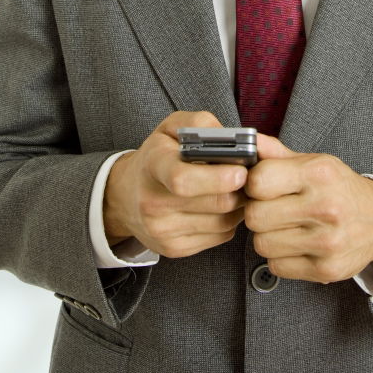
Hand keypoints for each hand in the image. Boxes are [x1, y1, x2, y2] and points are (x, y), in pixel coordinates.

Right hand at [102, 111, 247, 257]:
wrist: (124, 196)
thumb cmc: (155, 158)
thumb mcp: (170, 128)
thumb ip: (201, 124)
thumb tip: (233, 138)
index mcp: (153, 165)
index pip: (183, 179)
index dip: (216, 178)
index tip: (240, 171)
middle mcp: (153, 202)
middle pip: (215, 203)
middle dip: (241, 188)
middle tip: (248, 174)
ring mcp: (163, 230)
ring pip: (224, 220)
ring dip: (239, 204)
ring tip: (233, 187)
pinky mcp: (175, 248)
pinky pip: (221, 235)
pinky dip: (229, 219)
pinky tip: (220, 205)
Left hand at [243, 134, 372, 283]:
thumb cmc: (339, 187)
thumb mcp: (313, 162)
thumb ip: (276, 153)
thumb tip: (247, 142)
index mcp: (319, 173)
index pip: (259, 181)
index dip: (254, 184)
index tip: (263, 186)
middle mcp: (325, 207)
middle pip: (256, 217)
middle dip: (258, 212)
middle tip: (273, 208)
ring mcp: (327, 242)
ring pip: (262, 244)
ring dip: (267, 236)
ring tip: (285, 227)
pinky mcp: (325, 269)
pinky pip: (276, 266)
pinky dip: (280, 257)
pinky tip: (296, 244)